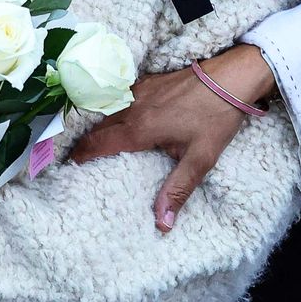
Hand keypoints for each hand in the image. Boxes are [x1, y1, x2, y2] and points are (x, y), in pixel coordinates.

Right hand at [73, 44, 276, 231]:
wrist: (231, 77)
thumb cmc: (215, 118)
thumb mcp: (200, 159)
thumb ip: (177, 190)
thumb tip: (162, 224)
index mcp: (140, 129)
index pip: (98, 144)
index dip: (81, 156)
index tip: (69, 167)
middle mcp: (132, 107)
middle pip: (98, 127)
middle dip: (84, 143)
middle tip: (74, 159)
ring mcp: (139, 90)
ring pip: (107, 111)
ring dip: (96, 126)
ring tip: (91, 142)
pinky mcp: (149, 81)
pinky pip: (120, 98)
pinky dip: (111, 111)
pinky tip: (117, 118)